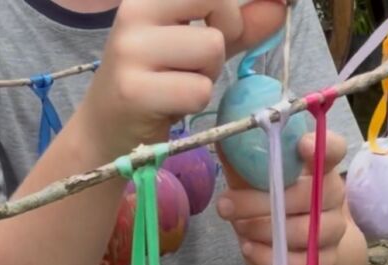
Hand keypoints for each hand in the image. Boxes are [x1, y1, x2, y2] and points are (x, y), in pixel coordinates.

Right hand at [78, 0, 286, 155]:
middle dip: (226, 32)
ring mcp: (130, 50)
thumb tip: (279, 6)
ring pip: (211, 48)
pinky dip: (195, 101)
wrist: (107, 129)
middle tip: (199, 60)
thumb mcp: (198, 48)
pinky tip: (170, 104)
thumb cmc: (157, 83)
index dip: (231, 7)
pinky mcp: (133, 90)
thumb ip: (238, 26)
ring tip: (180, 84)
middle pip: (218, 0)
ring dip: (208, 75)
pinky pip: (197, 90)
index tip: (227, 27)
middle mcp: (134, 12)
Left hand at [216, 130, 348, 264]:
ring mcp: (332, 229)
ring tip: (239, 227)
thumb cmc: (268, 200)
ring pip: (305, 232)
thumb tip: (222, 133)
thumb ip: (241, 156)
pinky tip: (249, 248)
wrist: (286, 245)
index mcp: (318, 165)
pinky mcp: (326, 260)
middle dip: (261, 201)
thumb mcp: (252, 176)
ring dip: (264, 230)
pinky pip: (301, 262)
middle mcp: (332, 195)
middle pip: (310, 195)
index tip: (301, 145)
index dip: (322, 146)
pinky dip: (269, 257)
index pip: (333, 149)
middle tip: (227, 205)